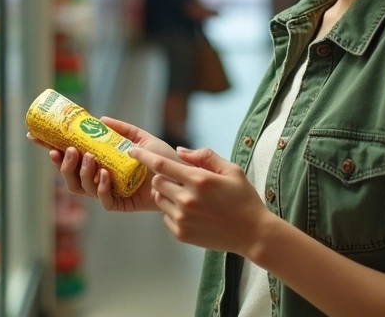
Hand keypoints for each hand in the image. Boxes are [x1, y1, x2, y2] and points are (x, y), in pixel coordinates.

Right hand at [27, 117, 176, 211]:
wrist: (180, 176)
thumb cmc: (161, 158)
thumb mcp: (140, 138)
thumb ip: (121, 129)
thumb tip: (99, 119)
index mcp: (98, 161)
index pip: (67, 155)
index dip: (48, 146)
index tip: (33, 135)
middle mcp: (97, 177)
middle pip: (68, 176)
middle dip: (63, 163)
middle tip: (68, 150)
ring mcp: (106, 192)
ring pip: (80, 188)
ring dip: (80, 172)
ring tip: (89, 158)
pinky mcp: (118, 204)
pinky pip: (102, 199)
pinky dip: (100, 187)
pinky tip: (105, 175)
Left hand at [130, 145, 274, 257]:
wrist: (252, 233)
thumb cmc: (243, 198)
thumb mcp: (231, 170)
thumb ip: (205, 156)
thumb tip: (179, 152)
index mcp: (199, 180)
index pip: (161, 164)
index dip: (143, 155)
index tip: (132, 150)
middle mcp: (187, 200)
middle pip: (157, 182)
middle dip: (162, 176)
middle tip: (177, 179)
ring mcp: (182, 219)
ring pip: (159, 199)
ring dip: (166, 194)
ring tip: (185, 196)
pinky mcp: (181, 234)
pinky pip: (165, 216)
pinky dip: (172, 211)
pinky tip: (191, 212)